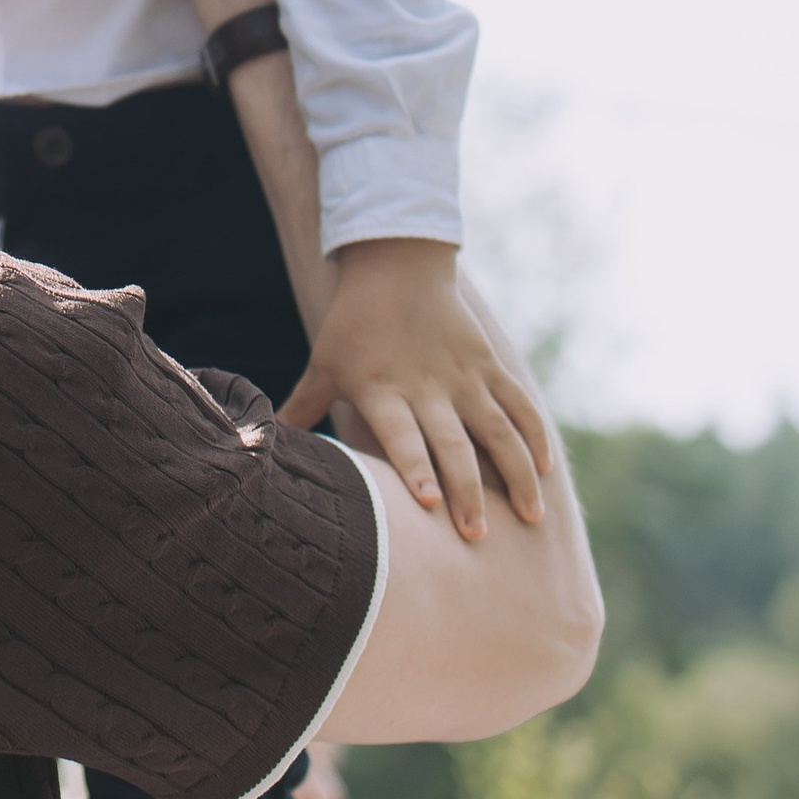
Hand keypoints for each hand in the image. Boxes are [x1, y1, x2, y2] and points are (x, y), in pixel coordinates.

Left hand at [285, 236, 550, 540]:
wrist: (397, 264)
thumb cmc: (353, 324)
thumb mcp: (323, 365)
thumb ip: (301, 408)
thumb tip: (253, 446)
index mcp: (382, 390)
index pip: (402, 437)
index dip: (416, 470)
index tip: (431, 506)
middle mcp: (427, 387)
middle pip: (453, 444)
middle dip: (467, 490)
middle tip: (477, 535)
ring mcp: (463, 376)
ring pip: (497, 430)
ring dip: (515, 473)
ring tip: (531, 515)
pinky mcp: (488, 365)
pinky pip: (518, 403)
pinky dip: (534, 435)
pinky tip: (546, 469)